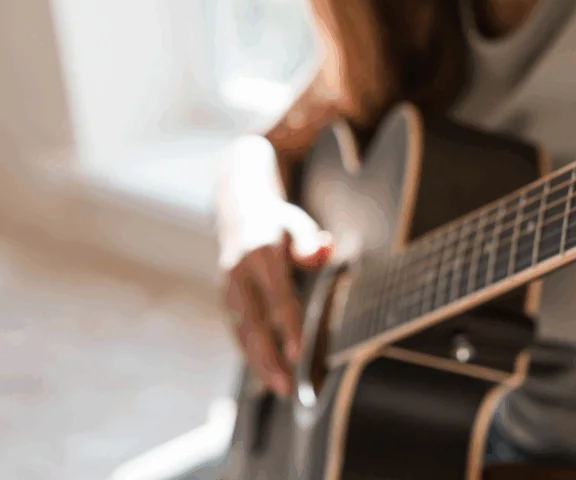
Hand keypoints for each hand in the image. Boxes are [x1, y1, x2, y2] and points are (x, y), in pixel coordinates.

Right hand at [221, 197, 332, 396]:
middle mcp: (239, 274)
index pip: (278, 296)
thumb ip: (311, 242)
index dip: (288, 326)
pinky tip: (265, 373)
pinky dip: (249, 353)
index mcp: (262, 254)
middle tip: (287, 387)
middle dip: (268, 358)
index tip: (298, 353)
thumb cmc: (279, 224)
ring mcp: (228, 288)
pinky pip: (237, 330)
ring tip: (278, 388)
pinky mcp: (225, 299)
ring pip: (241, 332)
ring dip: (258, 362)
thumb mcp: (297, 224)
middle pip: (253, 323)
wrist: (239, 214)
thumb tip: (324, 251)